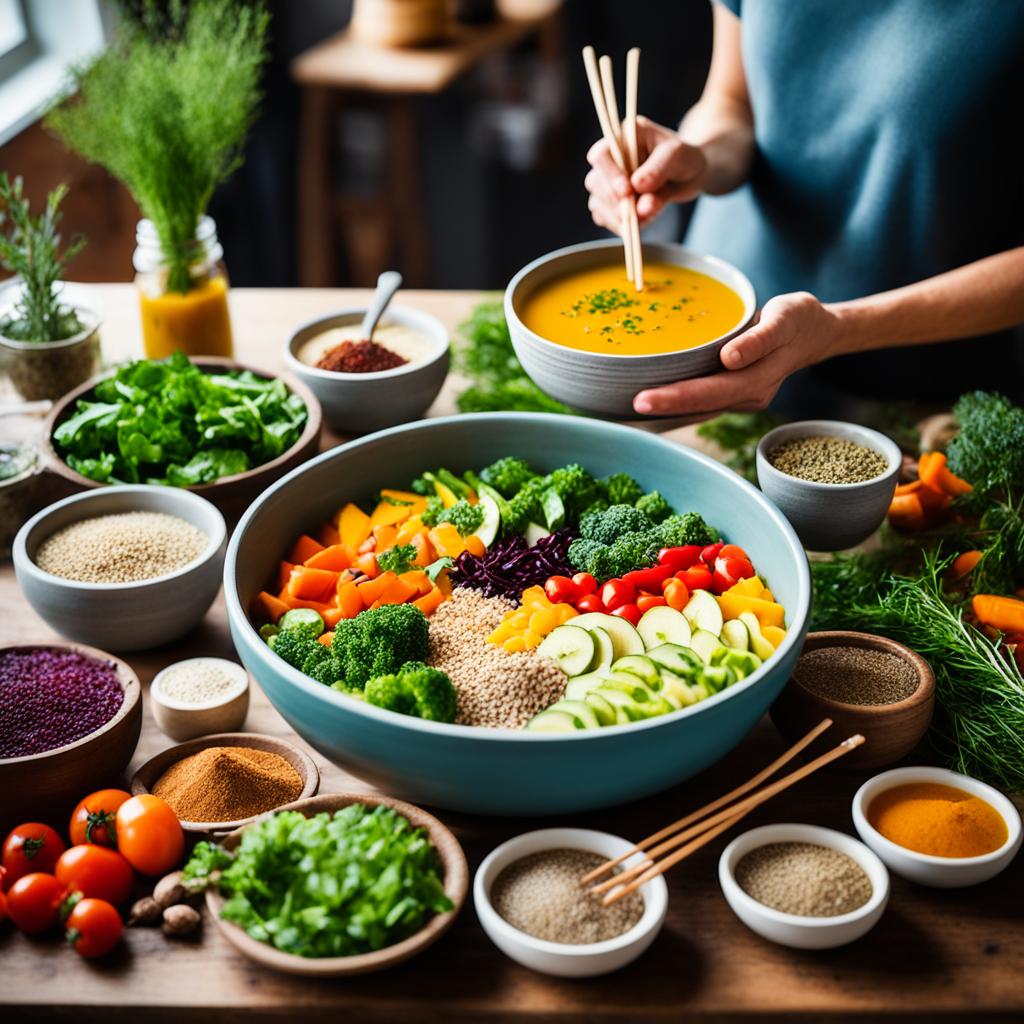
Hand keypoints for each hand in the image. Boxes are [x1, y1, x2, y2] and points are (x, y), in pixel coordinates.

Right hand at [585, 116, 706, 231]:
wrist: (690, 175)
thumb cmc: (684, 157)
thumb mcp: (677, 155)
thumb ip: (658, 168)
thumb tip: (637, 186)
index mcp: (623, 138)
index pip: (600, 155)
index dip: (609, 174)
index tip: (627, 190)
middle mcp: (610, 160)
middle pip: (595, 182)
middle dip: (616, 201)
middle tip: (643, 209)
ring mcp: (607, 183)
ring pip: (597, 203)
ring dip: (621, 216)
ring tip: (650, 213)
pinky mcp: (611, 204)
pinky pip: (605, 219)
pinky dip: (622, 225)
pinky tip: (643, 220)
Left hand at [633, 292, 842, 418]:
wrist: (815, 332)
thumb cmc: (798, 319)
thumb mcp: (784, 318)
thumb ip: (758, 339)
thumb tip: (729, 359)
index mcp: (758, 380)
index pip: (710, 392)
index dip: (676, 397)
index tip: (644, 399)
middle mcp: (748, 396)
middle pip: (700, 406)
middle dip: (663, 408)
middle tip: (628, 406)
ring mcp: (741, 399)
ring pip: (699, 411)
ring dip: (667, 414)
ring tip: (630, 413)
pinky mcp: (735, 394)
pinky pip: (703, 405)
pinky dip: (679, 408)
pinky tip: (655, 408)